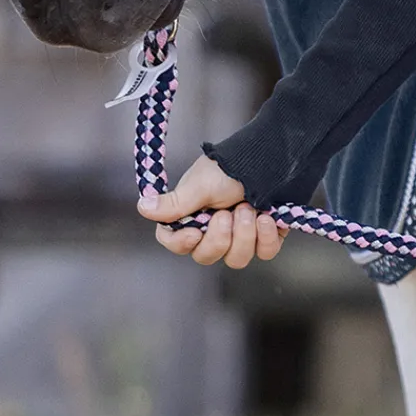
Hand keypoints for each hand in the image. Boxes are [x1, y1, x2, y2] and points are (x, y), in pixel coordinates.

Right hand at [137, 153, 289, 267]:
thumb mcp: (201, 183)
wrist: (274, 156)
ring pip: (236, 259)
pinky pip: (265, 253)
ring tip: (250, 208)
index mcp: (193, 215)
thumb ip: (175, 202)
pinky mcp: (266, 235)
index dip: (182, 243)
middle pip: (206, 256)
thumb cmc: (233, 166)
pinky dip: (266, 238)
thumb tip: (142, 206)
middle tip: (230, 212)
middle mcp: (215, 228)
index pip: (175, 243)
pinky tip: (267, 218)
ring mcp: (241, 234)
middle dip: (220, 237)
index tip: (197, 231)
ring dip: (244, 235)